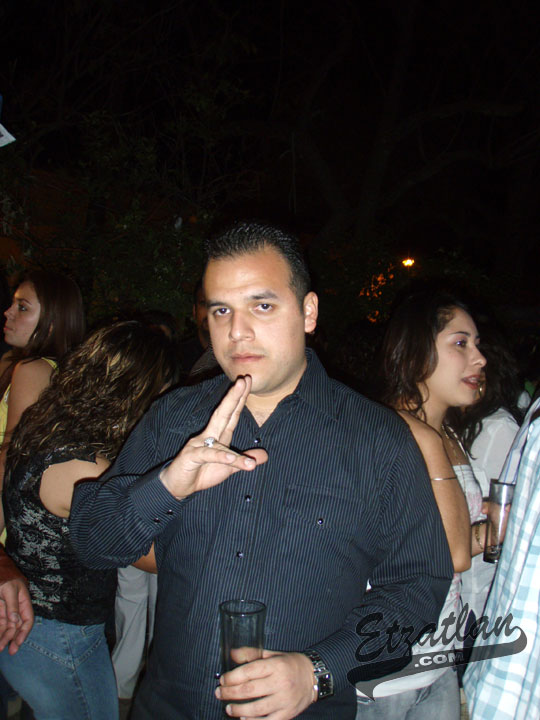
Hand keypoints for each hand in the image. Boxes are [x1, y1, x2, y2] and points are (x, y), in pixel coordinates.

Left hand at [0, 578, 33, 653]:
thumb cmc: (5, 578)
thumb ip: (12, 605)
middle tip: (10, 651)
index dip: (24, 632)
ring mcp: (6, 612)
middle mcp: (16, 609)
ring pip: (7, 629)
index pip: (28, 620)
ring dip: (4, 639)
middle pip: (17, 627)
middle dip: (13, 639)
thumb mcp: (10, 589)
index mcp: (24, 602)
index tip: (18, 642)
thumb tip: (15, 620)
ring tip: (0, 648)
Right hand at [160, 376, 267, 499]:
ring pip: (219, 432)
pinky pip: (208, 455)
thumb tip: (264, 456)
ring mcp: (198, 444)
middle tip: (245, 379)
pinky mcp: (191, 457)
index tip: (249, 381)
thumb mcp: (228, 469)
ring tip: (244, 398)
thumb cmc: (201, 473)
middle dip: (235, 396)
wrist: (177, 487)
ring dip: (232, 416)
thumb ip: (244, 460)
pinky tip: (231, 458)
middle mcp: (208, 436)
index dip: (240, 399)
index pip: (232, 415)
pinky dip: (221, 456)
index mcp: (218, 436)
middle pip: (224, 413)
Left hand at [216, 650, 315, 718]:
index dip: (232, 677)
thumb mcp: (272, 654)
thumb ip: (251, 654)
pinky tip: (244, 719)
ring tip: (228, 709)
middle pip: (249, 690)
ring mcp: (284, 700)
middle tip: (219, 693)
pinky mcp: (288, 714)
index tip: (223, 680)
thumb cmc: (290, 664)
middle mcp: (280, 683)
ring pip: (256, 708)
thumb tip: (232, 654)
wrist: (314, 677)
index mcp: (276, 665)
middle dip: (230, 693)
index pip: (249, 671)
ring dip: (239, 710)